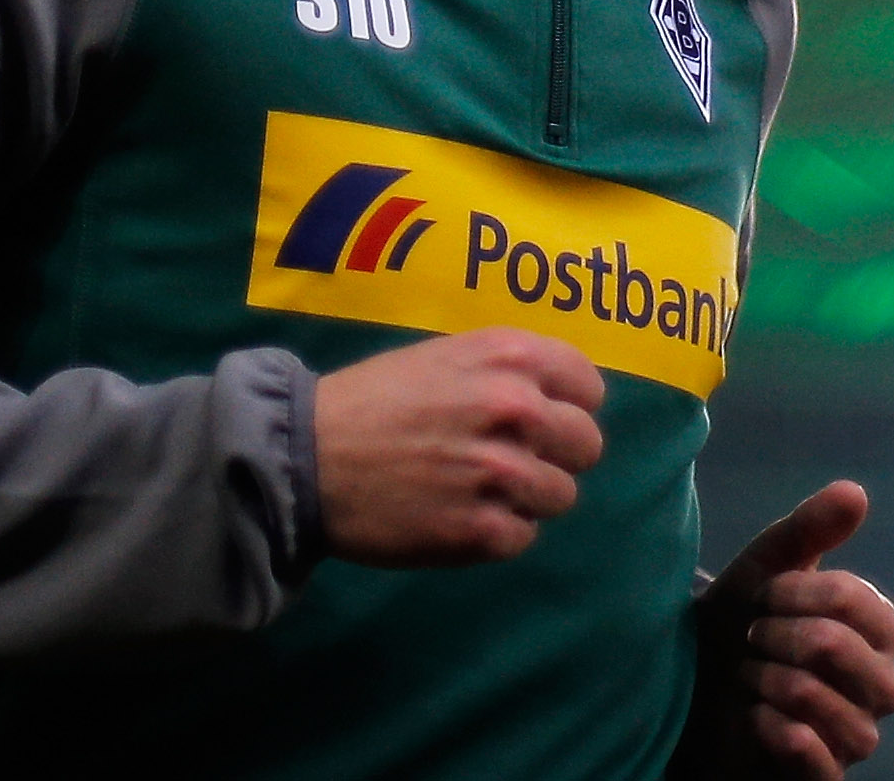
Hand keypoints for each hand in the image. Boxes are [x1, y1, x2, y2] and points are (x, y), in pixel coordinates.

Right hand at [311, 327, 605, 565]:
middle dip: (556, 455)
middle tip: (511, 460)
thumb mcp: (447, 357)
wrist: (304, 458)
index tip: (543, 420)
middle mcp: (515, 408)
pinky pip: (524, 536)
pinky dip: (497, 532)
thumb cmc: (374, 401)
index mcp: (509, 357)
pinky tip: (458, 515)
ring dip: (527, 497)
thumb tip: (560, 400)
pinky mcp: (481, 530)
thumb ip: (508, 372)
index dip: (569, 406)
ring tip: (478, 490)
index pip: (588, 387)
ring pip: (561, 495)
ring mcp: (501, 472)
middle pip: (586, 444)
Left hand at [682, 481, 893, 777]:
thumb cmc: (738, 634)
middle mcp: (880, 686)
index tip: (764, 595)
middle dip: (780, 636)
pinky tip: (757, 718)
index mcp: (878, 632)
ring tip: (749, 678)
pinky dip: (782, 734)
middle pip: (839, 647)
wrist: (690, 704)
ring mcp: (856, 737)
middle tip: (753, 638)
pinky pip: (821, 762)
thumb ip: (808, 533)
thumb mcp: (762, 574)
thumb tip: (855, 491)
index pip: (856, 602)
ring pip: (828, 704)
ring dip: (772, 684)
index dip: (799, 593)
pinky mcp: (827, 778)